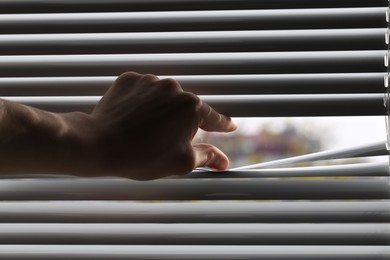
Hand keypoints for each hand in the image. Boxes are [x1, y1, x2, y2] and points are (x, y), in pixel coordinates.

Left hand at [79, 72, 236, 179]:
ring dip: (160, 112)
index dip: (222, 125)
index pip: (213, 118)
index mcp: (191, 107)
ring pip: (163, 98)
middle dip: (181, 123)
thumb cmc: (142, 156)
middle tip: (167, 141)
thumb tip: (223, 161)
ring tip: (146, 131)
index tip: (229, 125)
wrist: (99, 145)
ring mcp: (149, 81)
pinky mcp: (129, 80)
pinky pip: (143, 91)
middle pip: (185, 108)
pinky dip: (142, 103)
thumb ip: (206, 157)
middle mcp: (173, 87)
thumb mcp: (181, 162)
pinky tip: (133, 119)